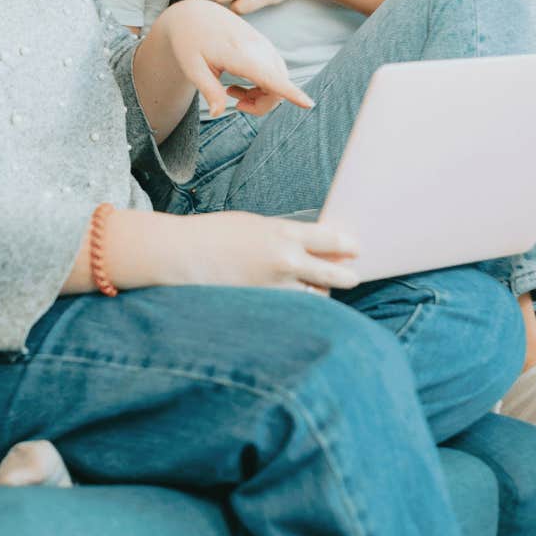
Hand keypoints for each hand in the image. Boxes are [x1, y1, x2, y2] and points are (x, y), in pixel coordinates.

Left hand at [158, 0, 311, 117]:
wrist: (194, 14)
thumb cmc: (189, 40)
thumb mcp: (191, 67)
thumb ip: (208, 90)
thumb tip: (217, 114)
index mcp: (238, 53)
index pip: (270, 76)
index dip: (290, 92)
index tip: (308, 104)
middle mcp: (257, 48)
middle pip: (277, 86)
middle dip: (262, 105)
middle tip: (235, 104)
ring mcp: (263, 46)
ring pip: (279, 80)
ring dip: (262, 95)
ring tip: (232, 92)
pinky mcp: (264, 46)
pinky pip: (274, 72)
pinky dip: (263, 86)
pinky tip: (239, 85)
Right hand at [174, 210, 359, 292]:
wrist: (180, 254)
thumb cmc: (213, 235)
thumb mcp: (253, 225)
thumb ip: (282, 235)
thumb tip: (309, 244)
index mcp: (282, 233)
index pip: (330, 239)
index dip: (347, 245)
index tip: (355, 248)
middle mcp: (284, 261)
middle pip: (331, 273)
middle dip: (345, 275)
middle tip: (353, 276)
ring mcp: (275, 288)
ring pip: (314, 296)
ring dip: (319, 293)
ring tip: (320, 290)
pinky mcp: (263, 308)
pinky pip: (292, 310)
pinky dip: (297, 307)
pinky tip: (297, 305)